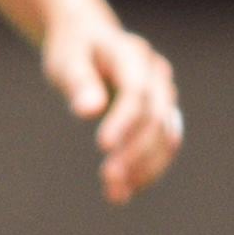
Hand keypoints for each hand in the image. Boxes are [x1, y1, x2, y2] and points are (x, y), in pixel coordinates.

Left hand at [41, 14, 183, 204]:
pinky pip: (163, 145)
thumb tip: (88, 110)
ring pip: (167, 136)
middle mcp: (156, 73)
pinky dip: (146, 170)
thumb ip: (78, 82)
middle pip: (156, 117)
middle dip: (135, 152)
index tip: (103, 147)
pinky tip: (123, 192)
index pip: (136, 91)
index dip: (124, 121)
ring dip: (145, 168)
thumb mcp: (66, 60)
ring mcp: (164, 94)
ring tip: (115, 194)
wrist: (89, 40)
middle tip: (108, 180)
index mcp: (131, 53)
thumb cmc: (74, 50)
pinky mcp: (162, 114)